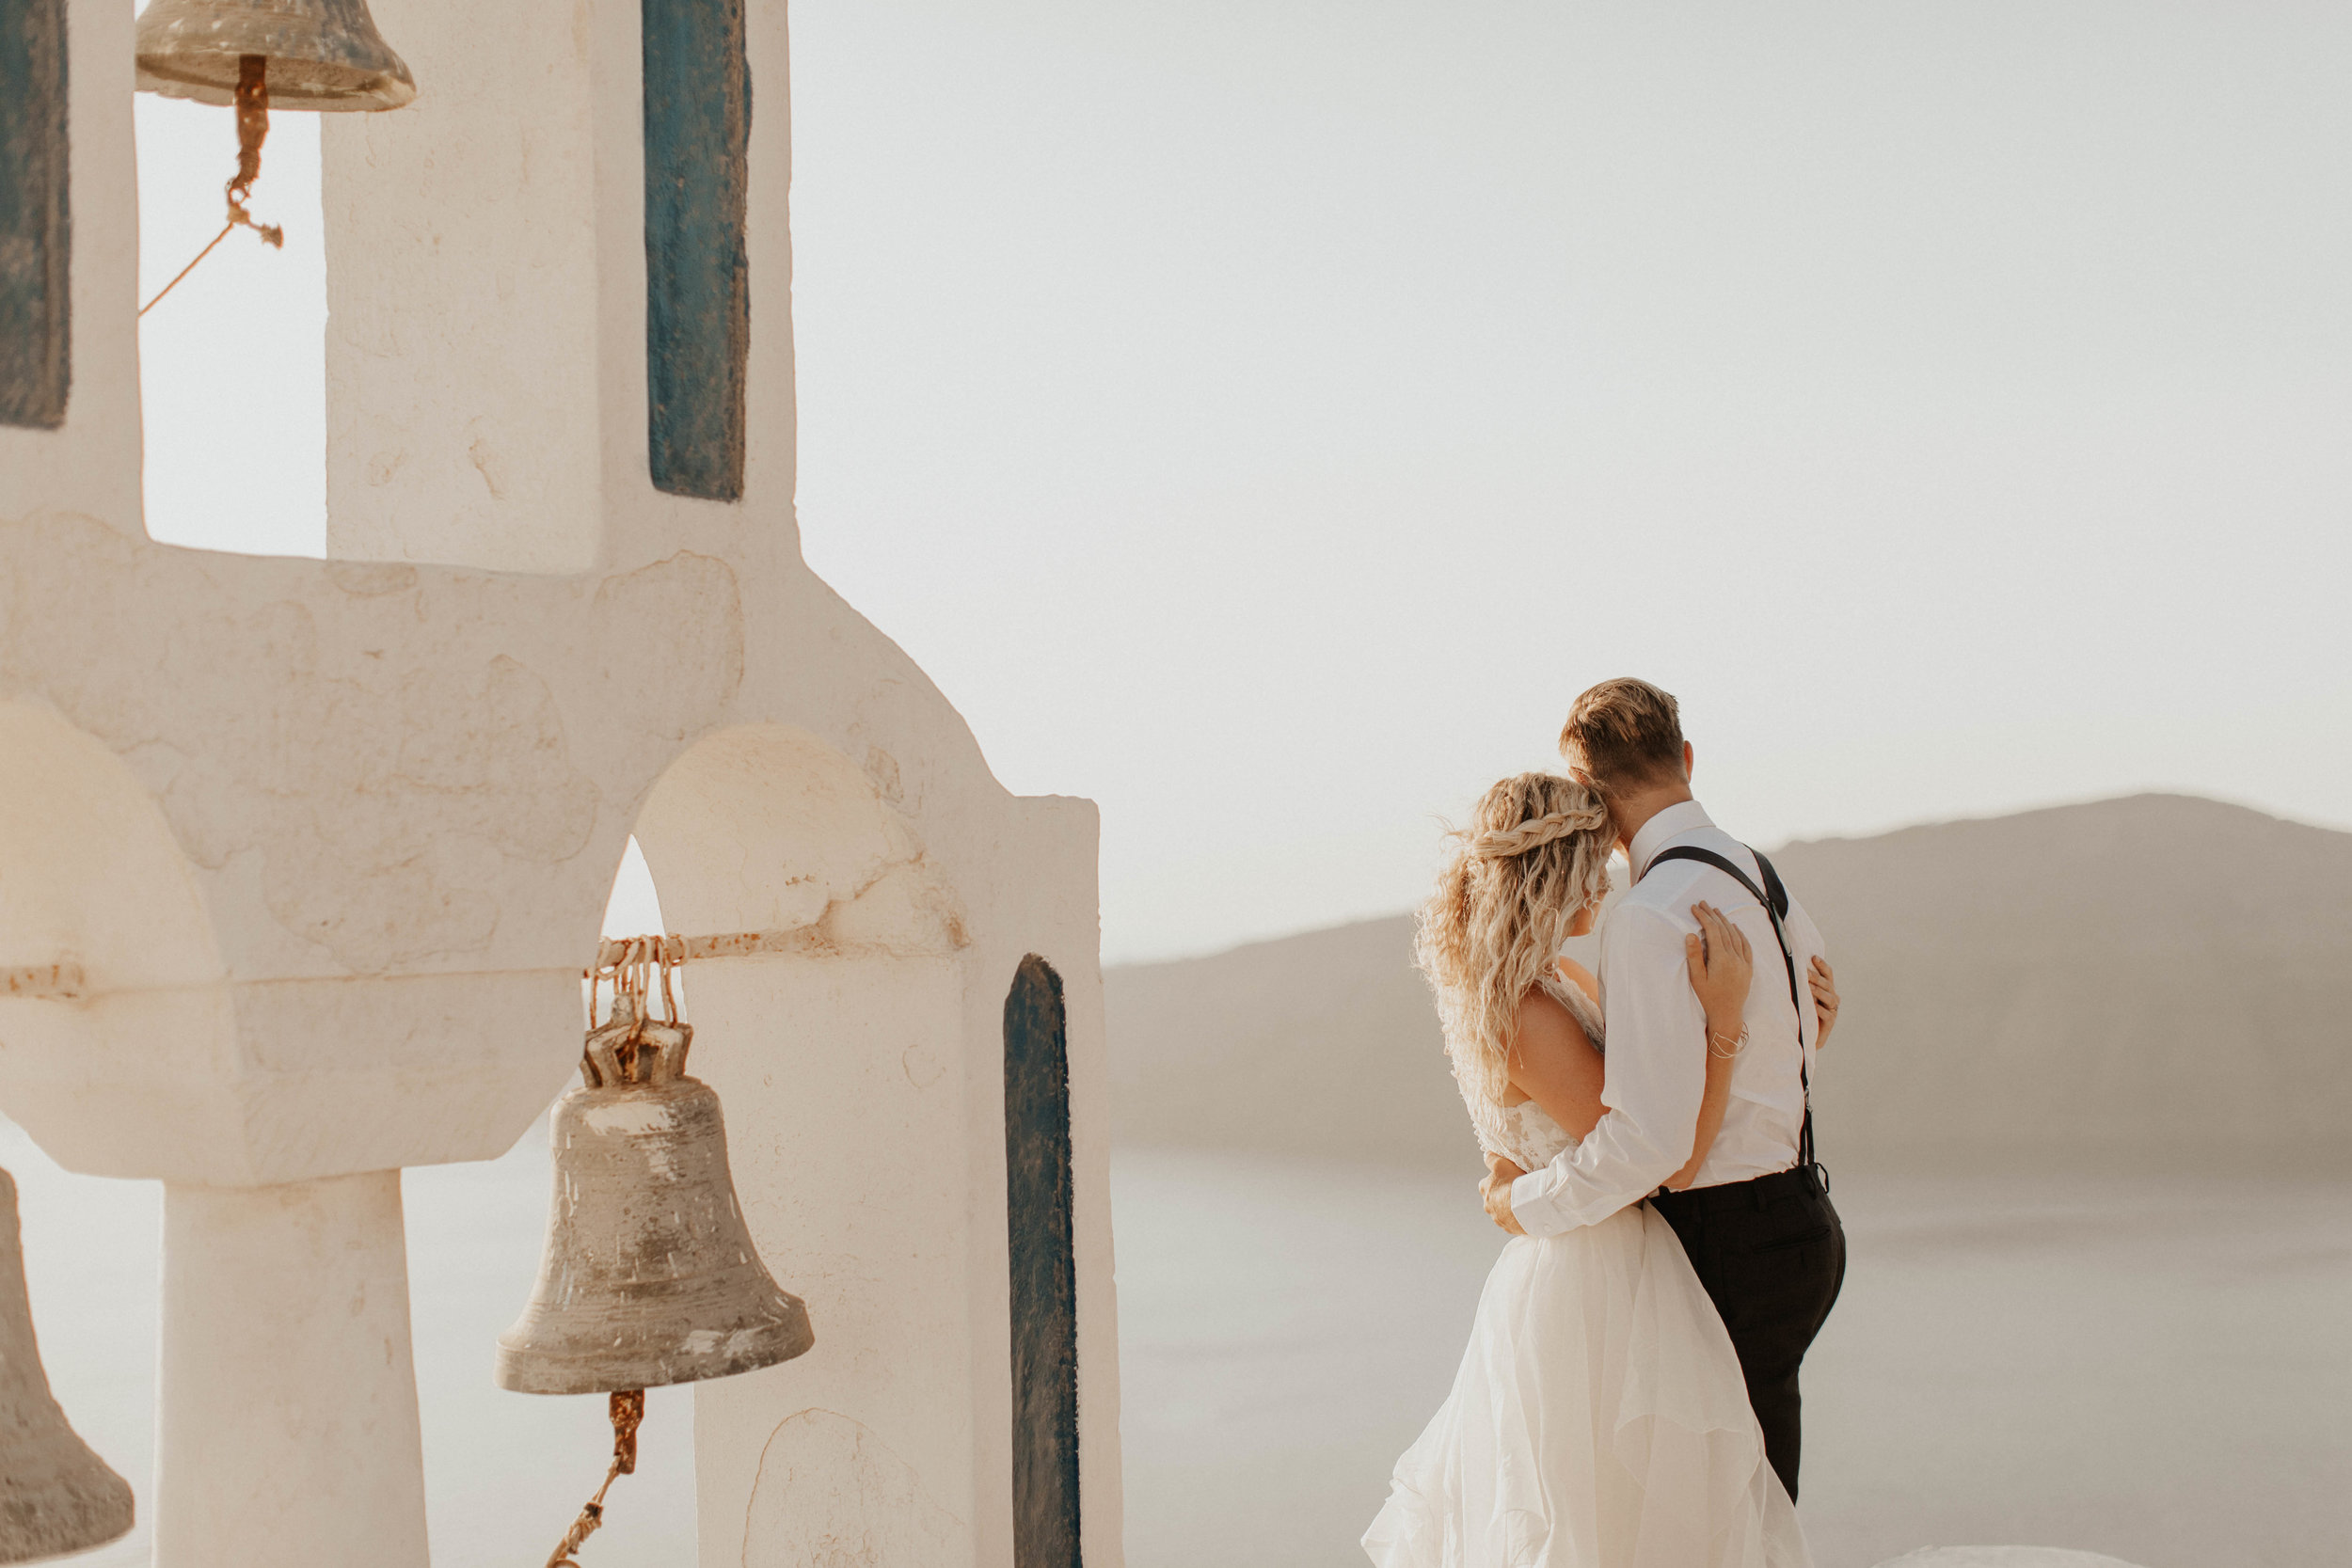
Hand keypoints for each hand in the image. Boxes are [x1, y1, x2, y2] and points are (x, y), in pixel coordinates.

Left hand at [1481, 1153, 1526, 1235]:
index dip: (1495, 1181)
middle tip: (1516, 1191)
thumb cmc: (1513, 1183)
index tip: (1505, 1179)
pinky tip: (1527, 1213)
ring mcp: (1499, 1219)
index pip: (1485, 1184)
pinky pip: (1514, 1222)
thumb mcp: (1500, 1163)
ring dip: (1510, 1208)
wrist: (1527, 1206)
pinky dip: (1518, 1218)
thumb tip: (1486, 1155)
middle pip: (1494, 1199)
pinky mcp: (1510, 1228)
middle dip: (1502, 1196)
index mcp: (1485, 1190)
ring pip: (1503, 1212)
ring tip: (1523, 1202)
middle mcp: (1489, 1206)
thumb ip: (1491, 1158)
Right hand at [1684, 902, 1752, 1031]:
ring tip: (1716, 911)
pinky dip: (1740, 934)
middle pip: (1724, 930)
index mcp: (1721, 959)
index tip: (1695, 908)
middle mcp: (1735, 958)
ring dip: (1725, 922)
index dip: (1703, 917)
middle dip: (1713, 915)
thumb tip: (1691, 934)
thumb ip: (1694, 956)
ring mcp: (1743, 963)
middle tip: (1703, 904)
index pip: (1712, 931)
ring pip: (1735, 936)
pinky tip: (1735, 928)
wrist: (1727, 1015)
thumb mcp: (1696, 978)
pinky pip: (1746, 946)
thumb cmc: (1708, 998)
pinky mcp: (1748, 968)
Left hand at [1809, 955, 1839, 1047]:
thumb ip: (1802, 984)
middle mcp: (1832, 998)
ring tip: (1808, 987)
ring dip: (1818, 991)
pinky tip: (1812, 1005)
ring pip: (1829, 998)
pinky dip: (1819, 1009)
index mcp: (1827, 989)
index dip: (1822, 965)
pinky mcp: (1830, 1022)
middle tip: (1804, 972)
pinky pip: (1826, 1014)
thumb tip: (1790, 967)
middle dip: (1816, 977)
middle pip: (1827, 984)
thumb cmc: (1801, 1013)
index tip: (1813, 957)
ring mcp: (1832, 1010)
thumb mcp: (1802, 996)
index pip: (1828, 975)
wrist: (1805, 1036)